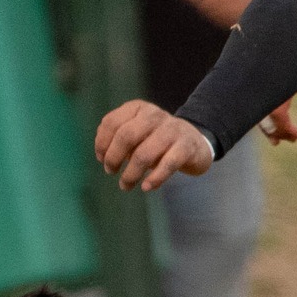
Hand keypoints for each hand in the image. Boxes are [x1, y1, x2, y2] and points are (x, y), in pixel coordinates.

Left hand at [96, 100, 214, 191]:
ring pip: (144, 154)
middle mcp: (154, 115)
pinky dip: (155, 179)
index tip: (101, 159)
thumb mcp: (136, 132)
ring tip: (125, 185)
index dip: (102, 143)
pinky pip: (167, 164)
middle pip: (126, 136)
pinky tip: (146, 188)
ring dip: (131, 174)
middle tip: (111, 172)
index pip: (111, 122)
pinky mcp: (186, 147)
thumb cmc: (156, 140)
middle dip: (113, 158)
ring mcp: (172, 130)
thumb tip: (103, 154)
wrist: (194, 141)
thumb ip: (117, 138)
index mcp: (138, 108)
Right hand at [260, 39, 296, 142]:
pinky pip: (263, 89)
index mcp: (283, 75)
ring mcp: (268, 68)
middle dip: (272, 129)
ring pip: (258, 100)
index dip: (283, 129)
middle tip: (287, 141)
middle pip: (260, 109)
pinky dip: (267, 104)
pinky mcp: (269, 63)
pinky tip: (279, 114)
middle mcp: (270, 72)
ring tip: (281, 135)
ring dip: (268, 119)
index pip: (274, 112)